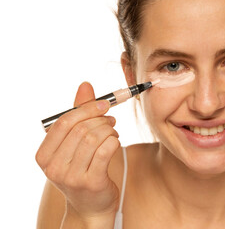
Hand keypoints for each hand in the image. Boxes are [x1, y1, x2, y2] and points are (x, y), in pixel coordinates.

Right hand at [36, 82, 119, 222]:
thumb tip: (85, 85)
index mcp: (44, 155)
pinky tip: (115, 142)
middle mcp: (53, 167)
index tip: (104, 104)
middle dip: (100, 120)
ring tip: (113, 131)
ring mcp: (71, 176)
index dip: (86, 109)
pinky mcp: (91, 182)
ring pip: (94, 138)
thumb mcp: (74, 144)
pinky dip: (114, 141)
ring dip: (109, 130)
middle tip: (111, 119)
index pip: (64, 123)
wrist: (91, 205)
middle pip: (80, 129)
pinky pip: (106, 151)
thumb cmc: (82, 169)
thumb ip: (78, 115)